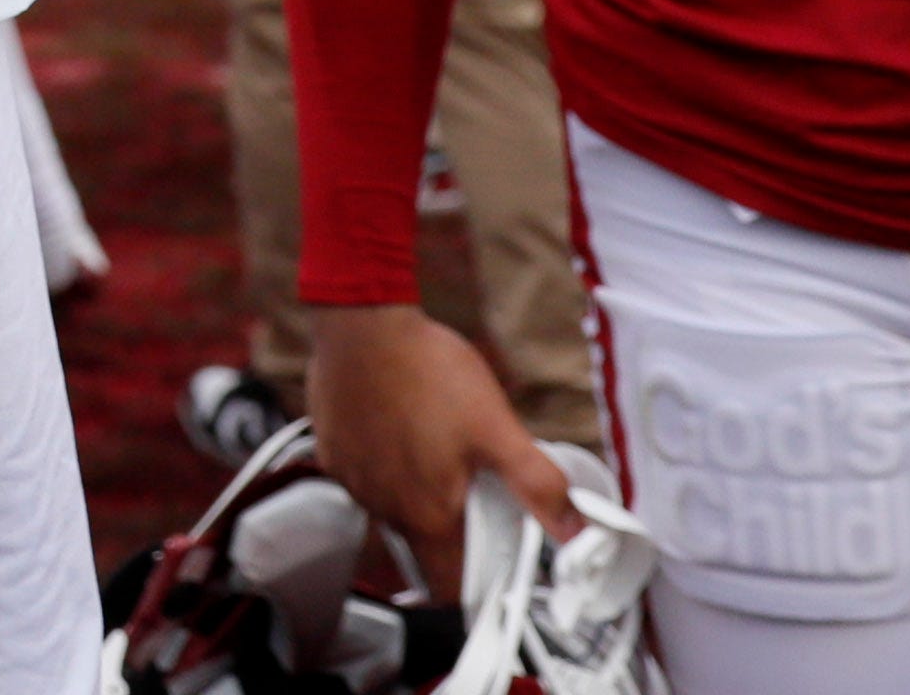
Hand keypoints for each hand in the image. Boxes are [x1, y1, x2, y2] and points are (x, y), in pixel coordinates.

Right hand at [306, 304, 577, 597]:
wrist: (362, 322)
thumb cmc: (425, 370)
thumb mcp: (496, 426)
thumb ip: (537, 484)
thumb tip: (575, 529)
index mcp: (428, 514)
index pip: (453, 587)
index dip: (480, 582)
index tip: (497, 559)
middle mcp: (385, 509)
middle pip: (427, 548)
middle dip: (455, 529)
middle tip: (476, 487)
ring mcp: (354, 482)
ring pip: (396, 513)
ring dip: (421, 497)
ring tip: (440, 448)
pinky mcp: (334, 454)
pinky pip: (367, 481)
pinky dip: (388, 469)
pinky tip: (402, 430)